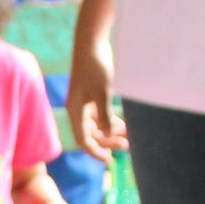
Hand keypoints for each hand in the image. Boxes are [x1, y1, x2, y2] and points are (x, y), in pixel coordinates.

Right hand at [66, 31, 126, 161]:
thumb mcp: (103, 91)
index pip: (83, 140)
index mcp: (75, 111)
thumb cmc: (96, 66)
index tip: (109, 161)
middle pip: (91, 135)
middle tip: (126, 146)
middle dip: (107, 142)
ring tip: (129, 137)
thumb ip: (105, 115)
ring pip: (97, 126)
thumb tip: (109, 135)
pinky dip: (111, 121)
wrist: (92, 42)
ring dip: (111, 133)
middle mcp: (78, 109)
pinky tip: (124, 124)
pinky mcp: (92, 95)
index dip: (96, 152)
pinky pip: (100, 115)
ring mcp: (85, 103)